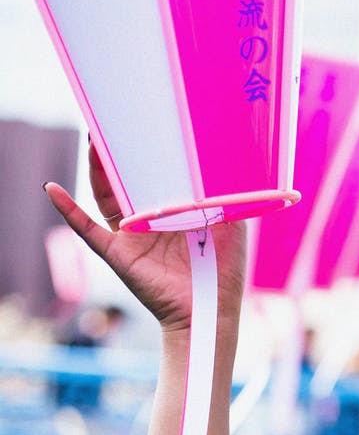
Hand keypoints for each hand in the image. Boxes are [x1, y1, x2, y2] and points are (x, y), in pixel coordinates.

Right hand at [45, 143, 246, 334]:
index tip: (147, 127)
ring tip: (92, 141)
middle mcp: (148, 221)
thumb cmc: (223, 271)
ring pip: (106, 196)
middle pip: (126, 182)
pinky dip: (68, 210)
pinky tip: (53, 190)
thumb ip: (225, 198)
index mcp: (174, 212)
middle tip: (114, 123)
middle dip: (119, 154)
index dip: (150, 154)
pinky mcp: (118, 253)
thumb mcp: (230, 225)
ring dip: (96, 170)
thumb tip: (228, 165)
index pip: (157, 177)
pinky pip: (87, 230)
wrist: (210, 311)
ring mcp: (131, 236)